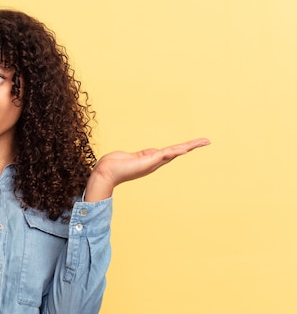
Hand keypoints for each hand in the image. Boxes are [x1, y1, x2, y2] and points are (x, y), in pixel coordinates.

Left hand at [84, 138, 209, 201]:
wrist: (106, 172)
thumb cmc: (115, 165)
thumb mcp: (133, 156)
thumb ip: (143, 155)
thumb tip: (150, 153)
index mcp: (151, 160)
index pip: (171, 152)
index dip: (183, 148)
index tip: (194, 144)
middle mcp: (154, 162)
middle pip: (177, 151)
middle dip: (192, 146)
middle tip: (207, 141)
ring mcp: (152, 162)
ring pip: (174, 152)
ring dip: (189, 146)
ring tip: (202, 142)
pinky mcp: (148, 161)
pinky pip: (164, 154)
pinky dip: (175, 152)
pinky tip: (184, 149)